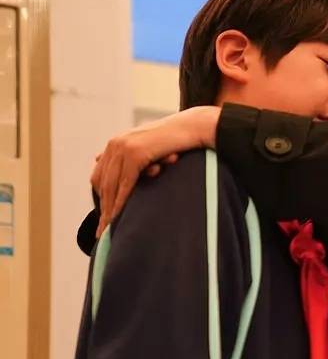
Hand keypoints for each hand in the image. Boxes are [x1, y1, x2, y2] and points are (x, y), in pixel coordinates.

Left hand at [91, 106, 220, 236]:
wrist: (195, 127)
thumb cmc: (178, 140)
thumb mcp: (150, 151)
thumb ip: (133, 158)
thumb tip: (105, 162)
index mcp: (116, 143)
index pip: (100, 176)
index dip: (101, 198)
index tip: (103, 218)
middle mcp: (115, 144)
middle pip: (102, 183)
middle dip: (103, 208)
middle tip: (102, 231)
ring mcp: (123, 147)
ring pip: (111, 186)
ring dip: (109, 210)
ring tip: (109, 229)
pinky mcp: (135, 153)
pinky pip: (125, 184)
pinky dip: (121, 202)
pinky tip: (119, 217)